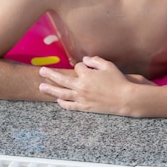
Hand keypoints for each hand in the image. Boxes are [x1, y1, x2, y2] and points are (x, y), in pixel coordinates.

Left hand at [38, 56, 153, 115]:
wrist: (125, 99)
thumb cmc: (118, 81)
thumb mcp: (108, 66)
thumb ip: (95, 60)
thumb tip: (85, 59)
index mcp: (87, 74)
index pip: (78, 67)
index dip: (81, 66)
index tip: (86, 67)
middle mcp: (81, 86)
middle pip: (62, 79)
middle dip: (50, 74)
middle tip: (41, 71)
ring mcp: (82, 97)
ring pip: (62, 93)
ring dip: (50, 89)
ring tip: (41, 87)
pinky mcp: (85, 107)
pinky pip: (70, 106)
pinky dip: (63, 104)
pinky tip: (57, 101)